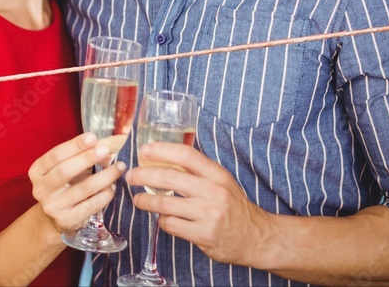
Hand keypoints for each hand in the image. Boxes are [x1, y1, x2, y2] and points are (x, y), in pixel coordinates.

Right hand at [29, 132, 125, 233]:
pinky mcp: (67, 220)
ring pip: (83, 188)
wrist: (54, 218)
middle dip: (87, 158)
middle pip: (65, 171)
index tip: (92, 137)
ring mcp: (53, 206)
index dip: (74, 145)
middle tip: (105, 150)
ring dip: (104, 176)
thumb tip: (104, 150)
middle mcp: (41, 189)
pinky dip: (105, 194)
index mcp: (37, 172)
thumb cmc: (62, 186)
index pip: (55, 155)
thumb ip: (80, 158)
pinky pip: (91, 205)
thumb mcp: (64, 169)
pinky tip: (113, 187)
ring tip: (118, 167)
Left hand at [126, 142, 274, 266]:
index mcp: (217, 174)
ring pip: (165, 204)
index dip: (161, 149)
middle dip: (143, 175)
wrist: (258, 237)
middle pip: (169, 177)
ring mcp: (208, 214)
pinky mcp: (203, 235)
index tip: (143, 150)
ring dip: (146, 201)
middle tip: (131, 176)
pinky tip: (161, 218)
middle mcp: (213, 191)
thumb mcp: (221, 182)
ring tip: (138, 199)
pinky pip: (171, 225)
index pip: (185, 154)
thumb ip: (197, 172)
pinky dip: (162, 221)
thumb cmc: (234, 207)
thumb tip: (162, 159)